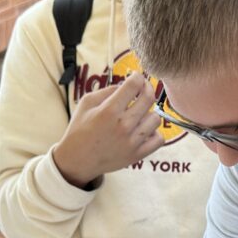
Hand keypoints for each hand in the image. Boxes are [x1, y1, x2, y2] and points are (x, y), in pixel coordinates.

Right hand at [50, 71, 166, 187]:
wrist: (78, 160)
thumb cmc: (80, 129)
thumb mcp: (86, 103)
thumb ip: (107, 90)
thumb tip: (126, 84)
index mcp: (109, 110)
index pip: (134, 85)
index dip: (137, 77)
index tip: (136, 78)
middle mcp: (123, 125)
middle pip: (149, 98)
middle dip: (147, 88)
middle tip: (143, 89)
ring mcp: (132, 141)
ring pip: (156, 118)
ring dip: (149, 112)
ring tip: (140, 114)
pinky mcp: (137, 154)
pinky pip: (159, 139)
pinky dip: (154, 133)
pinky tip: (144, 130)